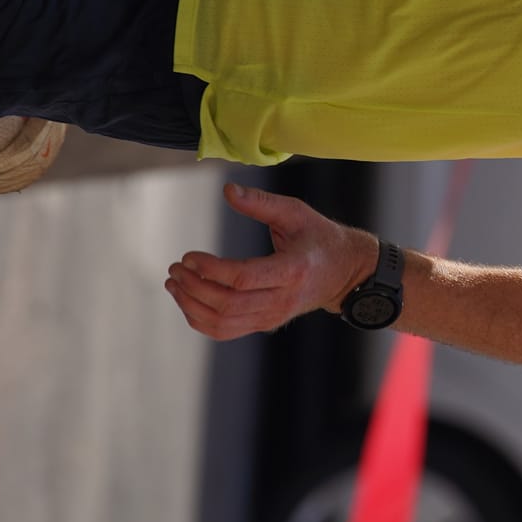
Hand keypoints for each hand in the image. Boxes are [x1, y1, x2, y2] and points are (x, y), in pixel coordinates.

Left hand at [165, 183, 374, 340]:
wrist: (345, 272)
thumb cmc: (320, 237)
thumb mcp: (296, 212)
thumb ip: (261, 202)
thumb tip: (227, 190)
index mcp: (293, 270)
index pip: (243, 278)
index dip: (210, 269)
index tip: (189, 255)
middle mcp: (283, 299)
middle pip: (227, 304)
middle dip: (193, 287)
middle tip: (176, 267)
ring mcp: (273, 316)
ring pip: (222, 323)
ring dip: (191, 305)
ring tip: (175, 283)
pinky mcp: (265, 323)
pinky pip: (225, 331)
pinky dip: (200, 319)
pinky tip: (188, 299)